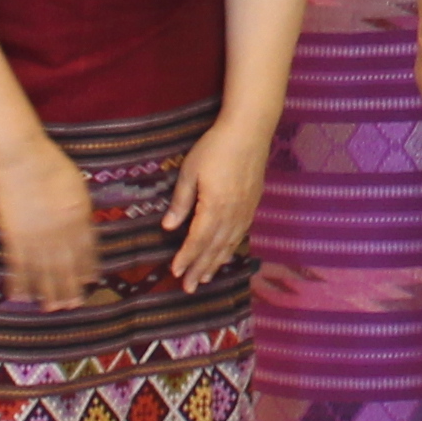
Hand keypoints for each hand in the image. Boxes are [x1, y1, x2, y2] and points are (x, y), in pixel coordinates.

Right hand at [0, 143, 100, 306]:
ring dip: (48, 291)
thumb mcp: (76, 185)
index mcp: (78, 219)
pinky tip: (21, 296)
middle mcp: (60, 233)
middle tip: (72, 305)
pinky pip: (17, 265)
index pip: (86, 250)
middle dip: (70, 288)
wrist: (21, 160)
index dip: (88, 267)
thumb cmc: (49, 164)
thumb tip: (82, 221)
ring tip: (50, 307)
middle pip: (66, 266)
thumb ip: (79, 207)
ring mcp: (36, 237)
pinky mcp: (13, 237)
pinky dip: (19, 282)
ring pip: (43, 272)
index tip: (91, 281)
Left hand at [163, 110, 275, 290]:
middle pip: (214, 248)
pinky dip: (230, 249)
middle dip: (200, 269)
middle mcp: (232, 215)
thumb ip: (181, 201)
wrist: (250, 132)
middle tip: (188, 288)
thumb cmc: (216, 148)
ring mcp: (245, 211)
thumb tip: (169, 227)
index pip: (198, 240)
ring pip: (228, 245)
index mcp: (214, 207)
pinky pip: (240, 235)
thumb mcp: (191, 171)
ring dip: (215, 263)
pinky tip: (225, 255)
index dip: (187, 258)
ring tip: (205, 279)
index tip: (176, 273)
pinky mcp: (252, 205)